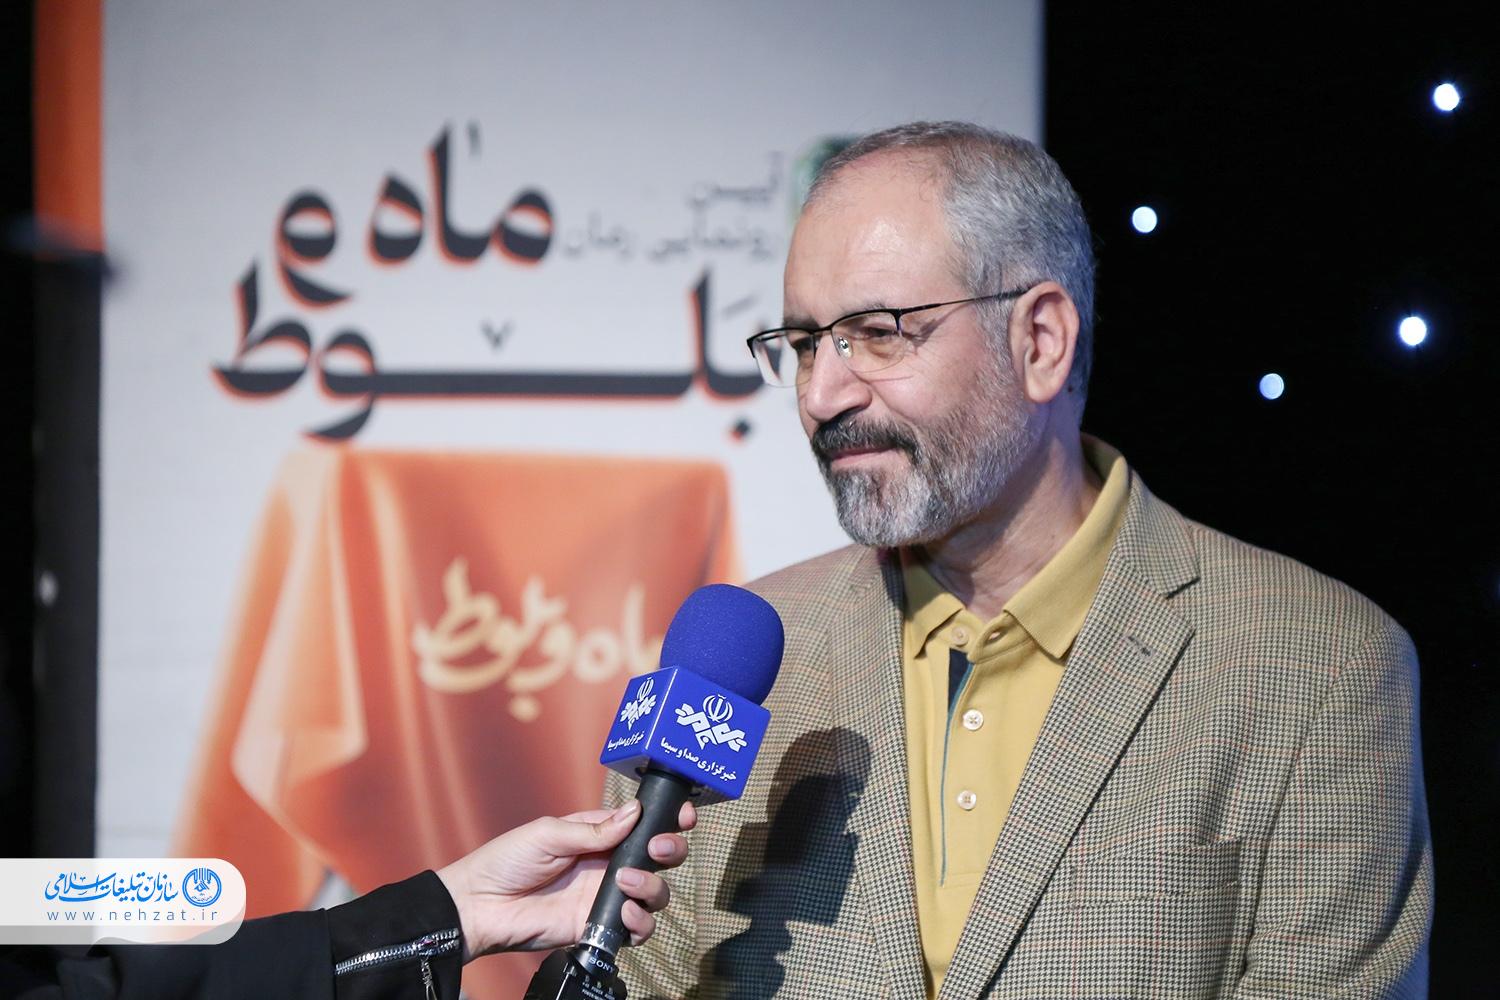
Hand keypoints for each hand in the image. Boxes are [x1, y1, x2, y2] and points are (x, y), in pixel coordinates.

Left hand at [435, 798, 695, 961]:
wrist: (481, 906)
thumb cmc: (507, 860)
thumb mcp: (549, 833)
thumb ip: (595, 829)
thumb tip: (635, 812)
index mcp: (599, 834)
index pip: (643, 824)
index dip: (668, 818)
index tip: (684, 815)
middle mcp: (609, 864)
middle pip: (660, 858)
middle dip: (670, 850)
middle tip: (658, 849)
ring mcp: (606, 896)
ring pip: (655, 893)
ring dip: (652, 886)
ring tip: (624, 883)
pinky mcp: (599, 926)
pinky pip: (637, 928)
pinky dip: (640, 922)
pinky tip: (623, 913)